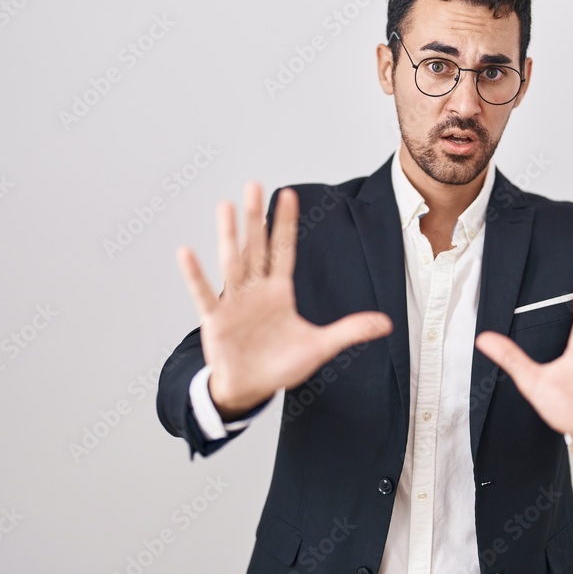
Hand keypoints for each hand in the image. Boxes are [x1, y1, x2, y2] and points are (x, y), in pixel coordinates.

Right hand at [177, 182, 392, 420]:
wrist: (251, 389)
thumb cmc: (280, 366)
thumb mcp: (319, 347)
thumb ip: (349, 331)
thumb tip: (386, 323)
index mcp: (279, 292)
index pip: (283, 250)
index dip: (286, 223)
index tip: (288, 194)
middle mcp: (255, 291)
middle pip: (257, 247)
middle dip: (256, 217)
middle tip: (253, 184)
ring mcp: (234, 303)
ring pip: (232, 262)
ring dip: (229, 235)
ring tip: (225, 205)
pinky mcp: (216, 319)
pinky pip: (203, 293)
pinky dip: (195, 275)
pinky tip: (186, 252)